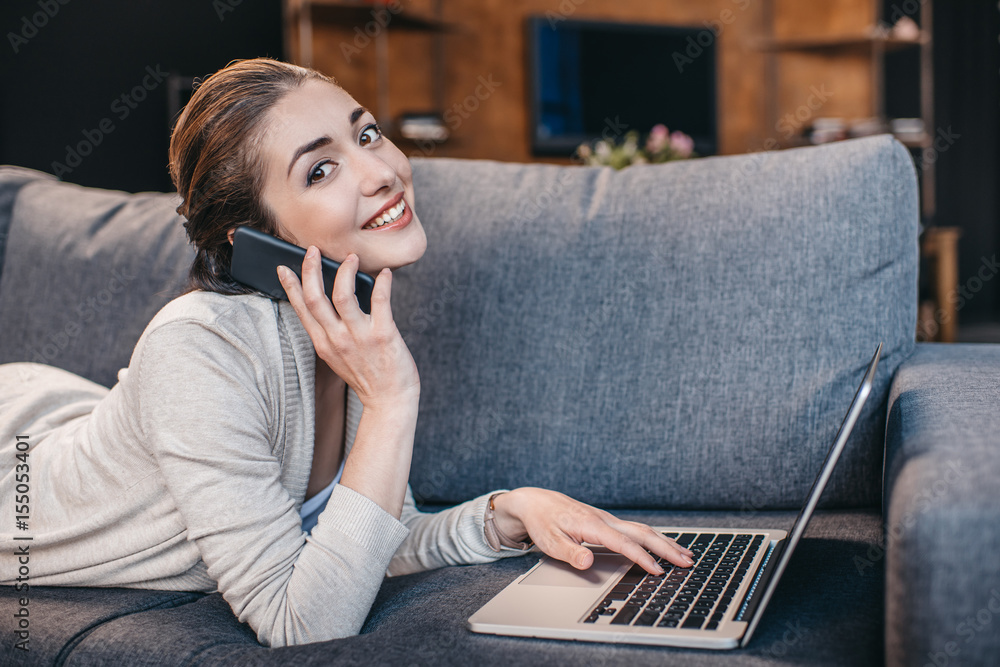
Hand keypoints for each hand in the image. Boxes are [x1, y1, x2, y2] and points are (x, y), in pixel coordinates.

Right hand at [277, 247, 418, 408]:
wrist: (390, 402)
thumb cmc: (368, 377)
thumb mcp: (339, 357)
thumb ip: (332, 332)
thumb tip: (333, 300)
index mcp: (323, 344)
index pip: (302, 310)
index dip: (291, 286)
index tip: (283, 267)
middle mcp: (337, 339)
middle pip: (315, 298)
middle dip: (311, 270)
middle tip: (313, 251)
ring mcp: (359, 337)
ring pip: (342, 295)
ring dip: (345, 272)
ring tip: (351, 257)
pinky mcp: (383, 335)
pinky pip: (380, 302)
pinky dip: (382, 284)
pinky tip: (386, 274)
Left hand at [491, 488, 694, 573]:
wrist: (536, 502)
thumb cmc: (542, 522)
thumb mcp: (549, 541)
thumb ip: (569, 553)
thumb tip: (587, 562)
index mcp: (592, 525)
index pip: (624, 543)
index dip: (642, 558)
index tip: (658, 571)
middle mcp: (604, 519)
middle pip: (642, 532)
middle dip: (666, 547)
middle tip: (687, 562)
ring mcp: (607, 519)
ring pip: (642, 529)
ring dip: (664, 542)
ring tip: (685, 554)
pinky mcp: (607, 521)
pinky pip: (635, 529)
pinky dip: (653, 537)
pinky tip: (662, 545)